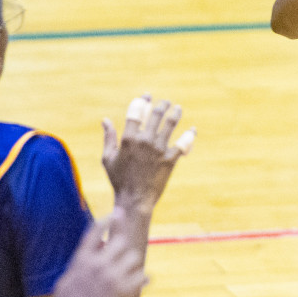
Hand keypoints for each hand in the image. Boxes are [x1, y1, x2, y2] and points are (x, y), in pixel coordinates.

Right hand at [50, 215, 147, 296]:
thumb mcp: (66, 281)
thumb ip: (80, 262)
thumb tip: (94, 246)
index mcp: (80, 260)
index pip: (96, 229)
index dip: (108, 219)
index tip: (118, 212)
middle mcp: (97, 265)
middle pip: (121, 241)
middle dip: (123, 249)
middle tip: (123, 260)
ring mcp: (111, 277)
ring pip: (134, 257)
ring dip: (133, 265)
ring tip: (128, 276)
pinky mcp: (124, 292)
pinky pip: (142, 276)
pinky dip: (142, 279)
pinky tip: (140, 283)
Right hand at [101, 95, 193, 214]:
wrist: (134, 199)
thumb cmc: (119, 180)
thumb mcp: (108, 158)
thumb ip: (109, 137)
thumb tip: (105, 120)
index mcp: (128, 138)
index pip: (137, 112)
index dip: (142, 101)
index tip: (147, 97)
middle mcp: (145, 141)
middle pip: (156, 115)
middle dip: (161, 105)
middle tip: (165, 103)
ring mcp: (159, 149)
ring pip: (170, 124)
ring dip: (175, 114)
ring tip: (178, 109)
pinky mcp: (171, 159)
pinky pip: (183, 144)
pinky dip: (189, 135)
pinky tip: (192, 130)